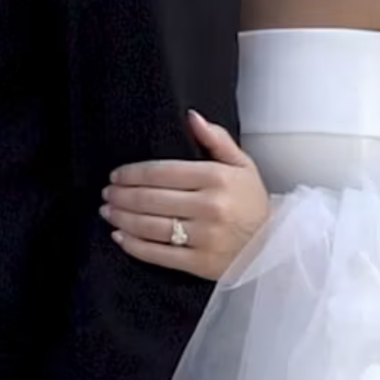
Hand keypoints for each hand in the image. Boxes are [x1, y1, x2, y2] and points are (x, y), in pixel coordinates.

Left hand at [102, 111, 269, 280]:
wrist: (271, 245)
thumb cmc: (251, 203)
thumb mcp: (242, 165)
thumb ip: (216, 139)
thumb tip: (191, 117)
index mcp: (217, 178)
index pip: (162, 172)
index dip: (133, 173)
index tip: (117, 175)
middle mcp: (209, 207)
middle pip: (151, 199)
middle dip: (122, 195)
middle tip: (107, 192)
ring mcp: (204, 237)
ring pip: (150, 226)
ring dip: (122, 218)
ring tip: (108, 211)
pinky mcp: (199, 263)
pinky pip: (158, 254)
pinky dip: (133, 245)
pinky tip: (120, 237)